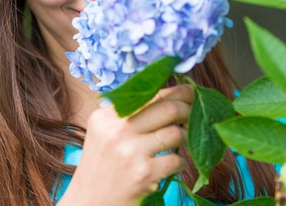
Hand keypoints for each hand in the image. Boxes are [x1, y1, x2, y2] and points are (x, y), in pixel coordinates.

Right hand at [59, 84, 192, 205]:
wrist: (89, 203)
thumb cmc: (101, 168)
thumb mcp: (104, 134)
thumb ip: (127, 116)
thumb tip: (167, 97)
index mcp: (107, 116)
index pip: (149, 94)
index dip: (176, 91)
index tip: (190, 92)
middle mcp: (117, 130)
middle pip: (168, 108)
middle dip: (189, 109)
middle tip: (196, 114)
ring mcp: (130, 151)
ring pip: (176, 133)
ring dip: (186, 137)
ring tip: (183, 140)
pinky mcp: (143, 173)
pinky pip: (176, 160)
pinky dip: (180, 162)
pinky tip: (173, 164)